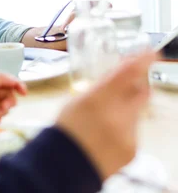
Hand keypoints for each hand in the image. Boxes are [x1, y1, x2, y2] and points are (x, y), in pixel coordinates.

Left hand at [0, 74, 26, 129]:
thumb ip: (0, 79)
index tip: (24, 92)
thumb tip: (16, 80)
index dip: (17, 85)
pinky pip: (0, 117)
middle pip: (9, 95)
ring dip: (2, 110)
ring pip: (6, 107)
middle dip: (9, 101)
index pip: (7, 81)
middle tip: (3, 105)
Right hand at [55, 51, 158, 179]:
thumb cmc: (65, 130)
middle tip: (128, 86)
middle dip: (138, 87)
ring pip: (137, 113)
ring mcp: (128, 133)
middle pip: (141, 92)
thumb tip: (115, 79)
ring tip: (105, 121)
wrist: (65, 164)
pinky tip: (107, 135)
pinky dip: (124, 130)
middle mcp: (117, 115)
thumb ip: (99, 90)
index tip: (151, 51)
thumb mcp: (76, 101)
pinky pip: (134, 132)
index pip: (127, 73)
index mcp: (98, 98)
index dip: (142, 60)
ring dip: (126, 112)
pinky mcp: (133, 148)